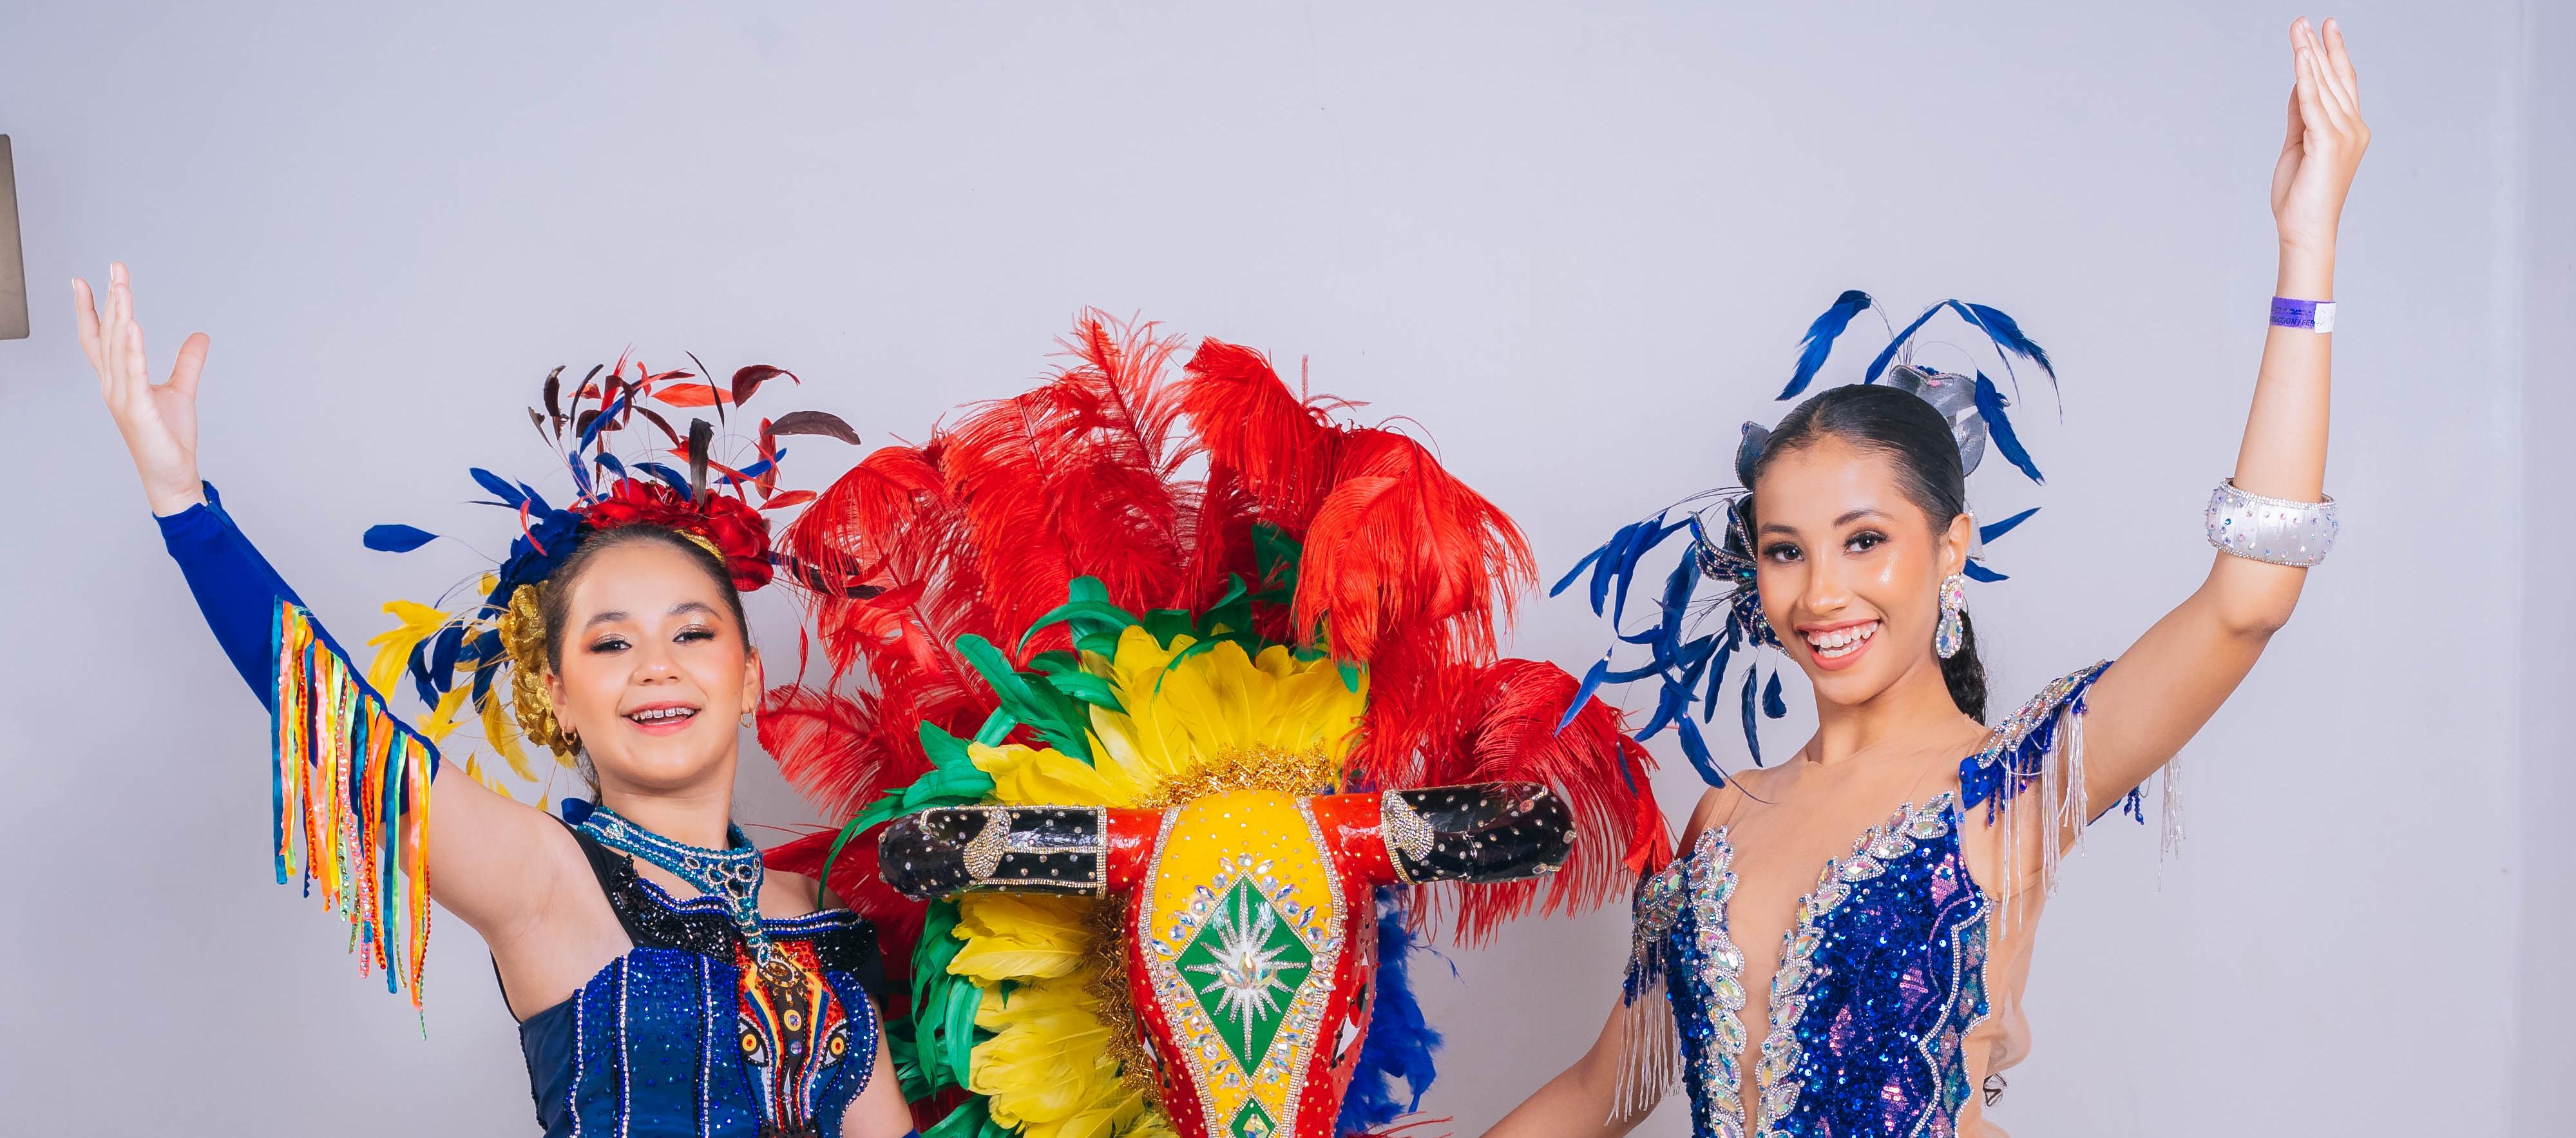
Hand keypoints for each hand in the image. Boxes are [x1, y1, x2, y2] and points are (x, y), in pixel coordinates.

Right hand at [75, 262, 209, 514]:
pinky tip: (132, 326)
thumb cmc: (169, 438)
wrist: (173, 475)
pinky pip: (132, 374)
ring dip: (118, 315)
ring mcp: (121, 397)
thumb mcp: (181, 391)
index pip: (99, 338)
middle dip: (110, 299)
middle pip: (108, 334)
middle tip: (115, 268)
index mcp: (119, 380)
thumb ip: (188, 362)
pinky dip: (131, 349)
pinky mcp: (136, 410)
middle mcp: (113, 385)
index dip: (91, 309)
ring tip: (121, 286)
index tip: (86, 280)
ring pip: (116, 348)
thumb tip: (200, 335)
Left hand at [2271, 17, 2368, 256]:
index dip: (2334, 54)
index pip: (2343, 83)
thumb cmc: (2301, 194)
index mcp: (2349, 129)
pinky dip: (2307, 78)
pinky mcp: (2328, 142)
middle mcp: (2354, 128)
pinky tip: (2300, 57)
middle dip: (2318, 47)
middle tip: (2305, 20)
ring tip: (2299, 29)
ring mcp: (2344, 135)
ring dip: (2309, 55)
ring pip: (2324, 85)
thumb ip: (2300, 114)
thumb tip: (2299, 84)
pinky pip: (2314, 103)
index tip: (2325, 28)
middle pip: (2335, 78)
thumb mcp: (2299, 144)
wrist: (2304, 229)